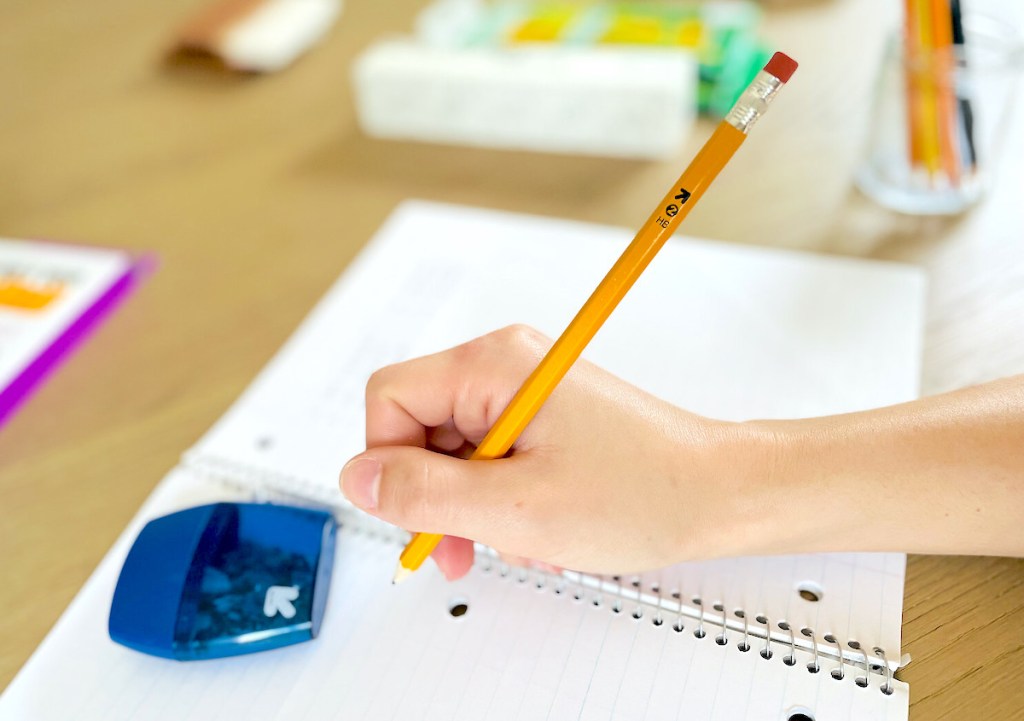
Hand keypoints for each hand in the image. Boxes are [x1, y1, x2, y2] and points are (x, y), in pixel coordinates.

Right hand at [340, 325, 768, 579]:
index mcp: (493, 366)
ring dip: (474, 506)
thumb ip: (424, 494)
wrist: (719, 493)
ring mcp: (527, 390)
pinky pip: (492, 457)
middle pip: (419, 426)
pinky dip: (504, 500)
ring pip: (455, 451)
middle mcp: (506, 365)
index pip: (389, 398)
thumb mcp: (516, 508)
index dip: (387, 464)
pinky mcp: (545, 414)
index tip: (414, 517)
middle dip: (435, 496)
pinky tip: (540, 527)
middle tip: (463, 548)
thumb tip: (359, 479)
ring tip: (521, 539)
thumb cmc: (643, 491)